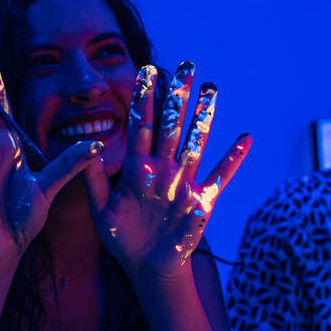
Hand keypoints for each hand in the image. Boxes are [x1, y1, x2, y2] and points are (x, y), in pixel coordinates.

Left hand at [83, 62, 250, 277]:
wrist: (146, 266)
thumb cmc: (122, 238)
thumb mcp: (101, 209)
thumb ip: (94, 179)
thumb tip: (86, 148)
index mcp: (138, 168)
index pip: (141, 126)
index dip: (144, 99)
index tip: (146, 70)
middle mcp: (163, 169)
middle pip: (171, 126)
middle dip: (178, 96)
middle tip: (186, 65)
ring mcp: (183, 183)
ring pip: (195, 143)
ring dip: (204, 117)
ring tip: (211, 89)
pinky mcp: (201, 201)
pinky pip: (219, 177)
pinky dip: (232, 160)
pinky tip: (245, 138)